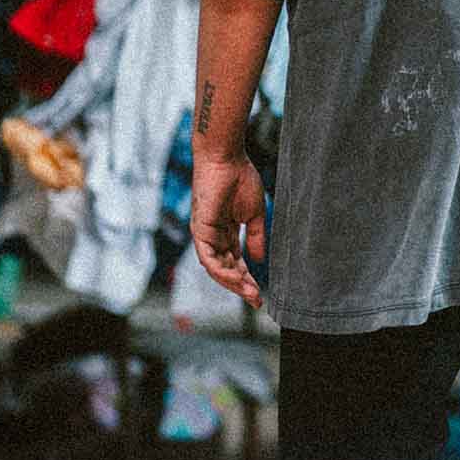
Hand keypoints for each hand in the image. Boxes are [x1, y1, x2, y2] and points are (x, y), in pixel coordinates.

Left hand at [190, 155, 266, 306]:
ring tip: (249, 292)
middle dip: (241, 287)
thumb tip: (259, 260)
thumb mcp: (254, 214)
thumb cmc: (240, 179)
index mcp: (226, 234)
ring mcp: (205, 235)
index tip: (260, 296)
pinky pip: (208, 257)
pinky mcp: (200, 230)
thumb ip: (256, 237)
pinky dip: (221, 270)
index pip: (235, 263)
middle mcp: (213, 238)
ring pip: (215, 268)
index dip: (248, 280)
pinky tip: (236, 278)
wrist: (226, 159)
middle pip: (225, 270)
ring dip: (232, 282)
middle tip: (256, 301)